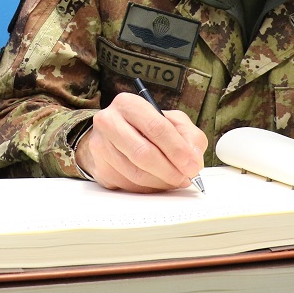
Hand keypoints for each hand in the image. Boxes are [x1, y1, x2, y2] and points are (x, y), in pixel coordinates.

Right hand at [75, 92, 206, 191]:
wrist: (112, 134)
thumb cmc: (144, 126)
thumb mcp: (171, 120)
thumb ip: (189, 135)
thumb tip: (193, 159)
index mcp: (128, 104)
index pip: (156, 128)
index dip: (177, 150)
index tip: (192, 165)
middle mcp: (109, 122)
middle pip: (143, 153)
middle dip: (170, 170)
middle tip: (186, 177)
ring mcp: (101, 146)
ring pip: (136, 174)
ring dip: (162, 182)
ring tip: (175, 180)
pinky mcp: (100, 168)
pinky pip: (129, 185)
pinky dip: (149, 188)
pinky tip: (158, 181)